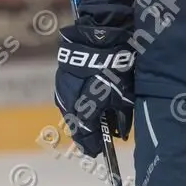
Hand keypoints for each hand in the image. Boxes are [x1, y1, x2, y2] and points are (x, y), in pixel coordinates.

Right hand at [54, 23, 134, 157]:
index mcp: (84, 107)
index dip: (93, 146)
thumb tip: (118, 133)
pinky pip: (69, 96)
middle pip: (76, 124)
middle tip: (97, 136)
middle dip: (86, 131)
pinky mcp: (61, 75)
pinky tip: (87, 99)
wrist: (100, 32)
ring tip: (94, 117)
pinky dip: (78, 100)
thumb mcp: (124, 92)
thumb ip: (120, 116)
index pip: (86, 136)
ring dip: (81, 115)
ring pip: (71, 109)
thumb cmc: (117, 64)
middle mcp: (69, 101)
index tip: (97, 153)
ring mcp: (62, 88)